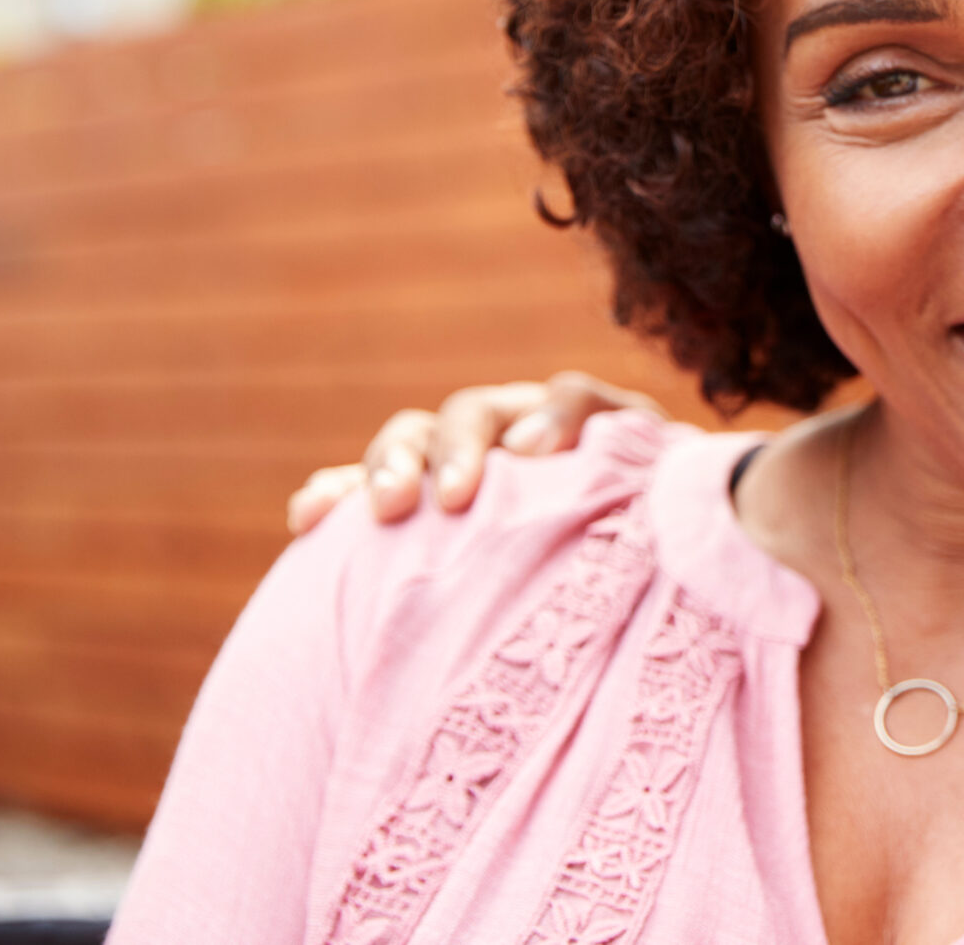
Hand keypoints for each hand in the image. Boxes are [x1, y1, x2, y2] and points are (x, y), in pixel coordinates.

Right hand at [283, 372, 659, 534]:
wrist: (620, 564)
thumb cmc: (639, 530)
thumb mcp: (656, 492)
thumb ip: (635, 456)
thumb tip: (538, 447)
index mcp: (579, 424)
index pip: (565, 399)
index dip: (552, 417)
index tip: (532, 457)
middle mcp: (509, 434)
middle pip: (471, 414)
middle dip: (454, 448)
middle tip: (451, 497)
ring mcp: (451, 466)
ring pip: (409, 440)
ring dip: (390, 463)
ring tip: (384, 505)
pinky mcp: (405, 510)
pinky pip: (358, 492)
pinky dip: (332, 494)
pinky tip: (308, 517)